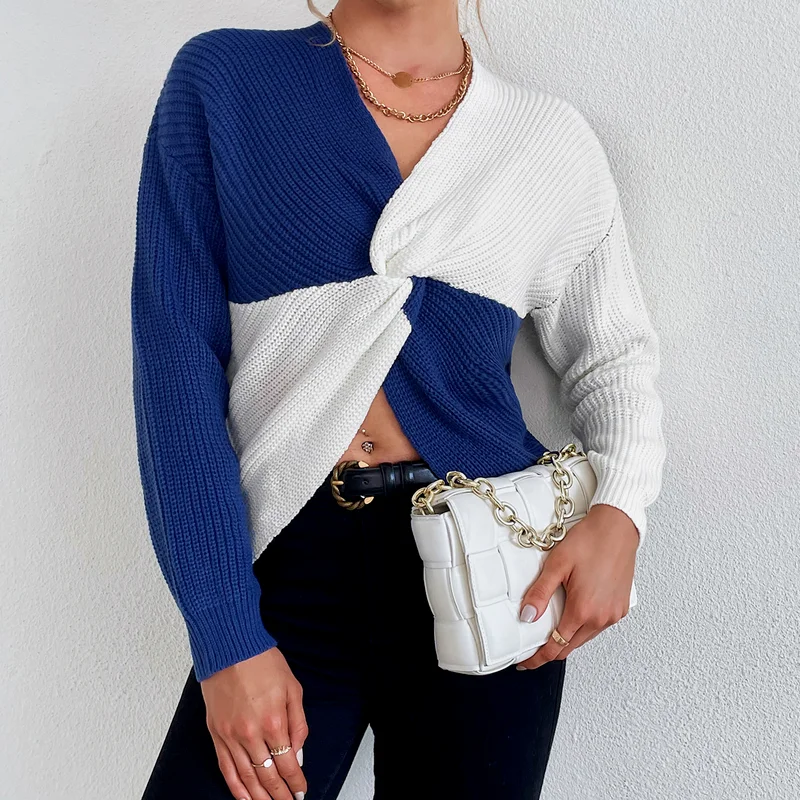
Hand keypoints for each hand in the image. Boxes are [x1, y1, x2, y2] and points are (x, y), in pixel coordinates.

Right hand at [201, 647, 307, 799]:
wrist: (230, 648)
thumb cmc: (263, 663)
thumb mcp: (292, 688)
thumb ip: (298, 723)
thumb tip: (298, 753)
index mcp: (273, 722)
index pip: (287, 764)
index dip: (296, 782)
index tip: (301, 791)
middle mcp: (250, 734)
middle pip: (267, 775)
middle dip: (280, 794)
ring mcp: (230, 736)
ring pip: (246, 777)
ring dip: (259, 796)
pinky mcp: (216, 734)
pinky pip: (226, 768)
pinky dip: (235, 787)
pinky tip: (244, 797)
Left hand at [516, 504, 638, 669]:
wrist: (617, 528)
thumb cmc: (589, 541)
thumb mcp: (557, 565)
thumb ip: (540, 593)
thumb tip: (526, 617)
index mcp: (583, 610)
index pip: (556, 646)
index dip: (538, 658)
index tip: (525, 663)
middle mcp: (602, 617)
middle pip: (570, 647)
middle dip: (550, 651)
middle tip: (531, 650)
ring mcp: (614, 614)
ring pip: (585, 638)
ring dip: (567, 639)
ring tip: (549, 631)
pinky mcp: (621, 608)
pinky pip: (598, 627)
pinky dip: (583, 628)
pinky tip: (573, 617)